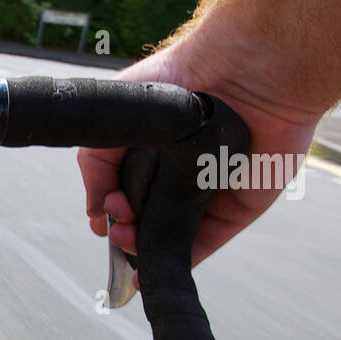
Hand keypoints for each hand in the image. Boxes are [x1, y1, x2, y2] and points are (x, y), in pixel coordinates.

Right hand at [78, 39, 322, 274]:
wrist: (245, 72)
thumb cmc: (184, 77)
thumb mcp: (120, 113)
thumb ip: (96, 160)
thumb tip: (96, 210)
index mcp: (154, 152)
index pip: (123, 195)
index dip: (108, 210)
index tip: (102, 214)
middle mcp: (180, 175)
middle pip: (144, 220)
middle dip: (123, 230)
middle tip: (118, 223)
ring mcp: (209, 195)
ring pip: (170, 236)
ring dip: (143, 246)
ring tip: (129, 238)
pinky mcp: (237, 209)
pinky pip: (206, 242)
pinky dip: (180, 261)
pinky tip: (152, 267)